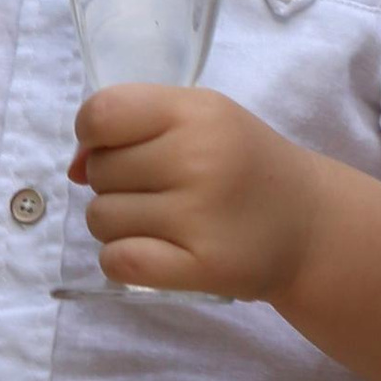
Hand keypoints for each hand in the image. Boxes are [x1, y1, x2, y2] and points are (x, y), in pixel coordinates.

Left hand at [71, 83, 318, 300]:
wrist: (307, 222)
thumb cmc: (242, 162)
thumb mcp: (200, 120)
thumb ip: (135, 125)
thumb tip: (72, 165)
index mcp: (195, 112)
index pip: (102, 113)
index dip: (91, 133)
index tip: (111, 147)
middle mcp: (197, 159)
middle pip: (99, 171)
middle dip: (110, 181)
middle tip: (152, 187)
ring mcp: (199, 216)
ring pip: (101, 218)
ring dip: (116, 222)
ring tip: (156, 219)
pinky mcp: (201, 268)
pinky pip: (119, 261)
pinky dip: (121, 259)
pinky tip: (149, 250)